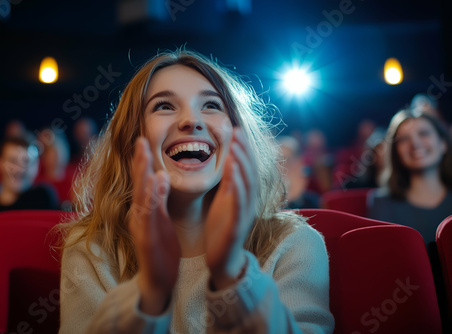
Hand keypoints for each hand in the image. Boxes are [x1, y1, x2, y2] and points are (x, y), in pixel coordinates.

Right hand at [129, 138, 180, 313]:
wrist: (159, 280)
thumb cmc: (161, 248)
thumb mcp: (162, 218)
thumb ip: (160, 198)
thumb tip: (160, 175)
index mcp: (143, 209)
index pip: (142, 181)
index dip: (142, 160)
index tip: (144, 140)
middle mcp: (138, 215)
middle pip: (138, 184)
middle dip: (139, 162)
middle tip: (141, 139)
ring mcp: (140, 227)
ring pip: (140, 197)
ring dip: (141, 176)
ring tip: (145, 155)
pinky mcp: (146, 239)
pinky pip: (148, 216)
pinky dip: (150, 200)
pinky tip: (154, 185)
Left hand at [205, 128, 256, 289]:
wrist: (222, 261)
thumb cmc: (221, 230)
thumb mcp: (224, 201)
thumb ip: (229, 182)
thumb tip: (231, 159)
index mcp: (242, 196)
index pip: (246, 168)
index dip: (243, 149)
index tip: (236, 129)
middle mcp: (248, 202)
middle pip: (249, 172)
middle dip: (244, 151)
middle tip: (237, 131)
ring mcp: (244, 214)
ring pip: (247, 186)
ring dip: (242, 165)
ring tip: (235, 147)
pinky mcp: (237, 227)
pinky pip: (239, 204)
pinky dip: (237, 187)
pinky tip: (233, 175)